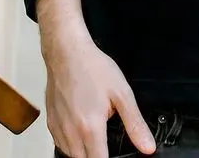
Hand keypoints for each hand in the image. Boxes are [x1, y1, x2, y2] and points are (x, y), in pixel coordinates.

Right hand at [38, 0, 153, 157]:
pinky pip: (60, 145)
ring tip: (95, 141)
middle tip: (106, 147)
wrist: (66, 51)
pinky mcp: (50, 122)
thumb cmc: (92, 68)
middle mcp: (71, 131)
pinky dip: (70, 146)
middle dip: (96, 157)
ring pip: (70, 155)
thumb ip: (135, 124)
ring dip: (83, 154)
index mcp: (91, 127)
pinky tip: (80, 134)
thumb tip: (148, 147)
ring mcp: (58, 128)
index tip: (115, 155)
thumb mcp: (122, 94)